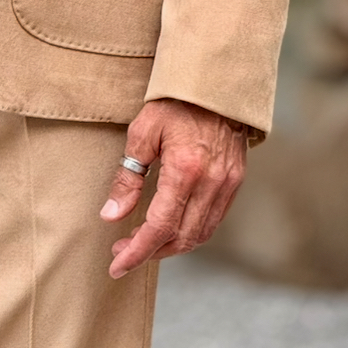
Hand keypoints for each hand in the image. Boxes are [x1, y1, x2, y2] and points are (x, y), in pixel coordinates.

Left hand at [100, 98, 246, 277]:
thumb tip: (111, 215)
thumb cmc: (175, 102)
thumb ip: (127, 177)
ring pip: (199, 234)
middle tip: (123, 250)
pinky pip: (212, 220)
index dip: (137, 251)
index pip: (160, 226)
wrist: (215, 82)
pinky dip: (190, 231)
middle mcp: (212, 182)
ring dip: (170, 245)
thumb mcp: (143, 132)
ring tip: (144, 241)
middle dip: (150, 251)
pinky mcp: (235, 181)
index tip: (117, 264)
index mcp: (186, 169)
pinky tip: (171, 225)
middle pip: (181, 238)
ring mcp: (227, 183)